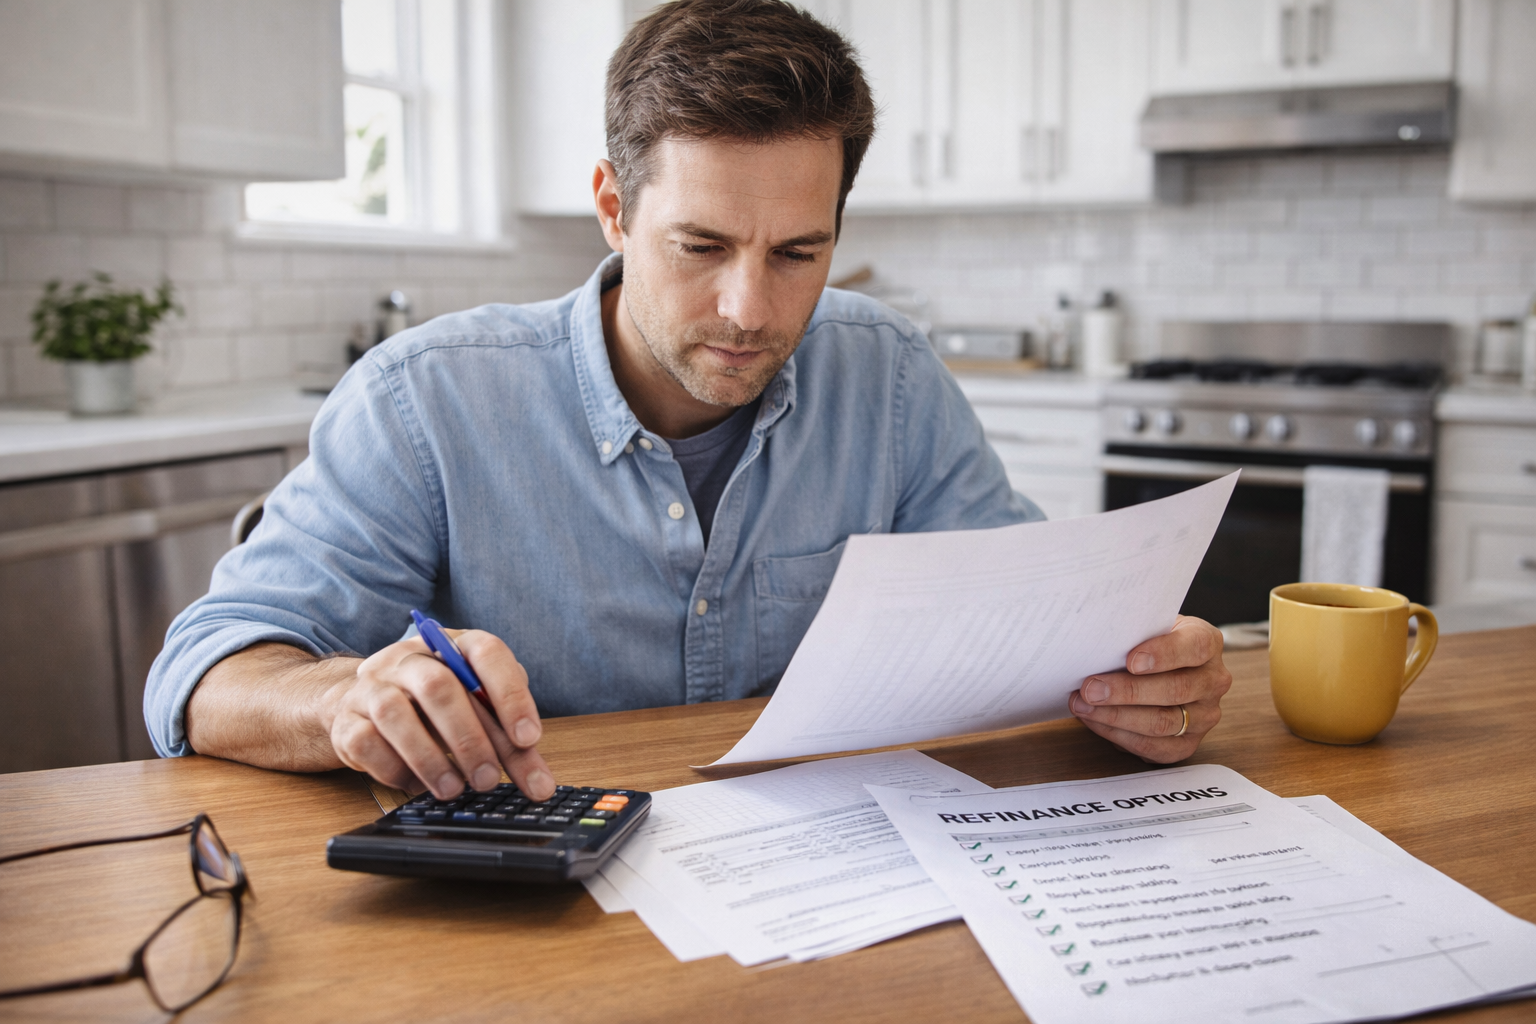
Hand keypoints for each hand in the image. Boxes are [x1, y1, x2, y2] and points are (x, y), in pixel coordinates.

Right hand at [327, 630, 555, 800]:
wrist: (365, 704)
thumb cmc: (436, 706)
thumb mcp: (478, 708)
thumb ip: (509, 736)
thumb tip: (539, 782)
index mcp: (452, 644)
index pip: (486, 653)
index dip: (511, 695)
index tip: (529, 739)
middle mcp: (409, 657)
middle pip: (439, 687)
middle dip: (469, 739)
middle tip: (489, 780)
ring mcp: (372, 685)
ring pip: (395, 714)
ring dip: (430, 758)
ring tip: (455, 788)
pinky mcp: (346, 719)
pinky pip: (366, 743)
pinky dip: (396, 769)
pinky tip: (417, 785)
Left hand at [1067, 615, 1230, 762]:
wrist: (1157, 668)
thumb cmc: (1146, 644)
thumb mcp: (1144, 628)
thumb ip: (1130, 634)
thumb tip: (1094, 647)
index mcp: (1207, 643)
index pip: (1194, 647)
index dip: (1164, 654)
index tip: (1131, 660)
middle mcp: (1213, 680)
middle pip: (1176, 689)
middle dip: (1127, 691)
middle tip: (1091, 688)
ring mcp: (1204, 716)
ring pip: (1163, 722)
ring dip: (1116, 716)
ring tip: (1084, 706)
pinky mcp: (1188, 744)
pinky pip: (1154, 747)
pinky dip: (1119, 736)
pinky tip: (1095, 722)